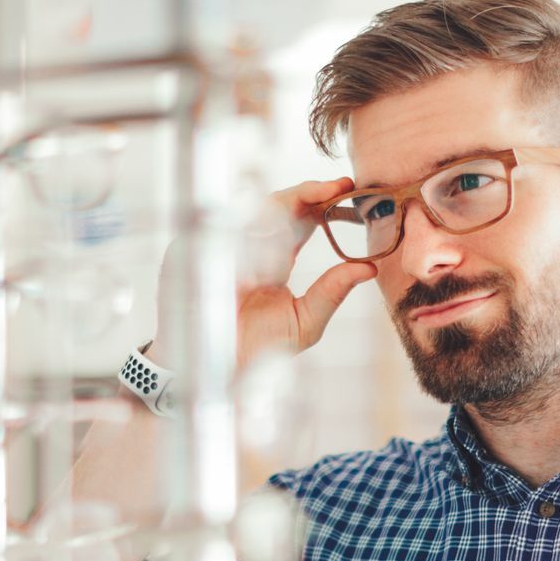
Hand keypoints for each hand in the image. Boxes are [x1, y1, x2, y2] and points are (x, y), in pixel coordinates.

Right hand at [152, 178, 374, 369]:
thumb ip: (332, 293)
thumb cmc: (258, 350)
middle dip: (307, 192)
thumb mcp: (304, 322)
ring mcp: (219, 246)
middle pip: (277, 204)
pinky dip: (245, 232)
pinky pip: (219, 230)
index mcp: (275, 257)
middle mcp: (248, 246)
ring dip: (283, 211)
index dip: (320, 199)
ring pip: (250, 211)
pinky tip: (268, 238)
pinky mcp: (190, 254)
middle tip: (336, 187)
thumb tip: (369, 268)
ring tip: (304, 213)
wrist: (217, 373)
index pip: (298, 217)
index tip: (347, 188)